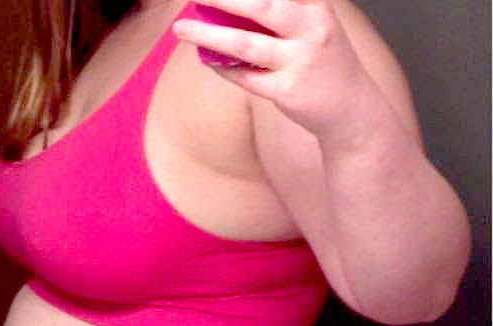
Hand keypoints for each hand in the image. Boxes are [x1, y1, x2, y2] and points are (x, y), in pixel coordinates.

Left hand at [173, 0, 376, 137]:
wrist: (351, 108)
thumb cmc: (325, 63)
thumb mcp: (315, 25)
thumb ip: (286, 11)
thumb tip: (232, 8)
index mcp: (315, 6)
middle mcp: (310, 29)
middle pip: (257, 5)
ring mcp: (298, 62)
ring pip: (243, 44)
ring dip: (207, 35)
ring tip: (180, 29)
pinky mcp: (286, 92)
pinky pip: (244, 77)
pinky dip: (223, 67)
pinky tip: (207, 59)